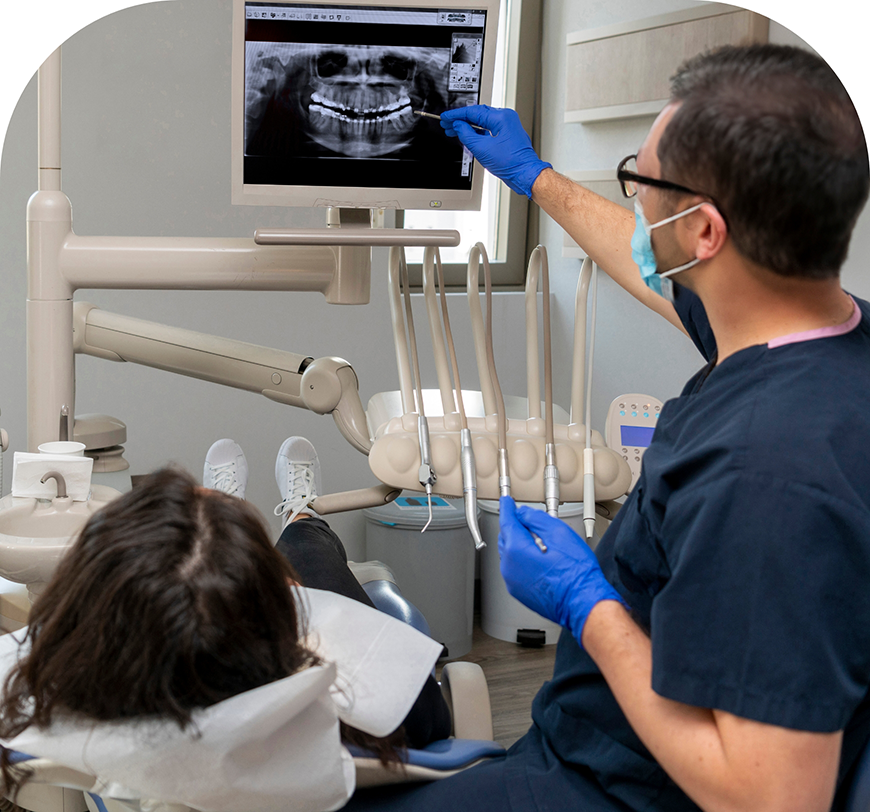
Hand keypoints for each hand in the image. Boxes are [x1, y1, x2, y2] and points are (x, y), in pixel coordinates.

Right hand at [440, 106, 551, 197]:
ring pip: (483, 121)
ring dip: (468, 126)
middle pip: (478, 114)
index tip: (446, 117)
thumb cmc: (511, 163)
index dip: (456, 115)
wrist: (524, 174)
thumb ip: (466, 135)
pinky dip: (477, 131)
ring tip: (454, 130)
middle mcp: (506, 118)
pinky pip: (488, 128)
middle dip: (461, 120)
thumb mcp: (482, 149)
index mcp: (501, 117)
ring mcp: (507, 125)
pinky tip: (468, 135)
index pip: (473, 111)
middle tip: (447, 124)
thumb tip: (458, 127)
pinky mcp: (507, 134)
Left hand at [498, 497, 625, 644]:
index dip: (507, 509)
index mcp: (516, 550)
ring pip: (509, 554)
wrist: (582, 601)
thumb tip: (523, 514)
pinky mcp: (519, 591)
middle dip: (514, 526)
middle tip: (526, 519)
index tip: (506, 502)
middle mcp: (509, 567)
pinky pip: (514, 569)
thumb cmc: (576, 573)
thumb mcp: (559, 533)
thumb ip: (536, 519)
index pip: (506, 522)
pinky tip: (538, 558)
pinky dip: (521, 559)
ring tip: (538, 540)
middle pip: (506, 538)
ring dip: (518, 543)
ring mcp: (513, 581)